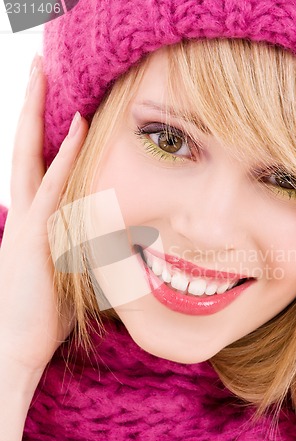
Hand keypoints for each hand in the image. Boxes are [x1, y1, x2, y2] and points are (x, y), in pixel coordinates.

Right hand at [0, 54, 88, 377]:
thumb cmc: (44, 314)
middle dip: (29, 106)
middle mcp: (23, 211)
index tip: (59, 105)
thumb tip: (105, 240)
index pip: (38, 165)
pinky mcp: (34, 234)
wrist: (17, 346)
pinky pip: (52, 185)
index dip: (44, 133)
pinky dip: (65, 154)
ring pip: (30, 155)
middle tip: (38, 67)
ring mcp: (25, 219)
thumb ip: (81, 249)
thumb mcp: (66, 274)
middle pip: (24, 147)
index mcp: (31, 219)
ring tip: (41, 72)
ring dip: (36, 113)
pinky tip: (77, 125)